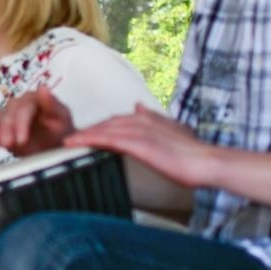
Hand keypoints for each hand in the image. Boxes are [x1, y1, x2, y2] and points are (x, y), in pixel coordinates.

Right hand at [0, 85, 75, 154]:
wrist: (57, 144)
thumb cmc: (62, 129)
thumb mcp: (62, 116)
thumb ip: (52, 103)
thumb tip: (43, 87)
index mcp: (32, 99)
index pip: (23, 109)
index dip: (20, 123)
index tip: (21, 139)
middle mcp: (17, 106)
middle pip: (7, 116)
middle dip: (5, 130)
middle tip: (7, 145)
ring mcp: (7, 119)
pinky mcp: (1, 132)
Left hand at [66, 105, 218, 189]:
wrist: (205, 162)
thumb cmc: (190, 154)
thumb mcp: (170, 130)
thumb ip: (152, 119)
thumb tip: (138, 106)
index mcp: (147, 118)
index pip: (115, 121)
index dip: (98, 128)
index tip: (82, 136)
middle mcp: (141, 120)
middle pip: (106, 123)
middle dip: (86, 130)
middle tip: (67, 139)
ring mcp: (140, 130)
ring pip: (104, 129)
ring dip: (83, 134)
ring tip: (65, 141)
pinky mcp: (139, 143)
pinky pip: (108, 139)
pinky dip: (89, 139)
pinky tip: (75, 143)